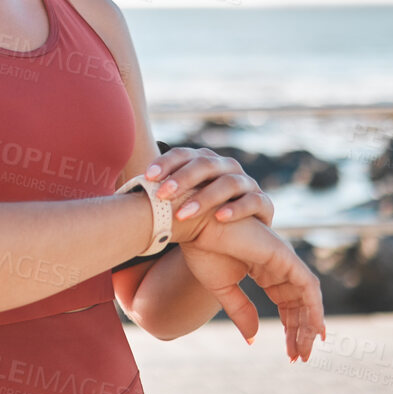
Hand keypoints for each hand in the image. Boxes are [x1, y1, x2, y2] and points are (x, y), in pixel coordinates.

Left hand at [133, 146, 274, 245]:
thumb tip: (129, 186)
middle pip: (204, 164)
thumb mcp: (180, 203)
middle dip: (182, 179)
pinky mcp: (263, 203)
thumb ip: (162, 193)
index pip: (183, 154)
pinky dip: (237, 209)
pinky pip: (253, 201)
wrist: (234, 239)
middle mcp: (226, 167)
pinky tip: (220, 218)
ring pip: (227, 182)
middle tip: (162, 195)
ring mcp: (246, 183)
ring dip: (204, 198)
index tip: (147, 177)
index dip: (166, 163)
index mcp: (204, 161)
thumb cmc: (200, 218)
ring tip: (183, 214)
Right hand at [185, 210, 326, 361]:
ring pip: (308, 298)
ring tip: (304, 351)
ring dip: (309, 325)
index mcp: (264, 270)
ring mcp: (284, 260)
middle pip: (299, 304)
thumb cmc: (204, 250)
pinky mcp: (285, 257)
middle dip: (301, 332)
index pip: (287, 304)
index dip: (290, 329)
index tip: (292, 354)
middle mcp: (279, 266)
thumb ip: (241, 312)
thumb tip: (252, 339)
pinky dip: (314, 308)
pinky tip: (314, 329)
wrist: (197, 226)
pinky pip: (309, 287)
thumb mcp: (223, 289)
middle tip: (299, 357)